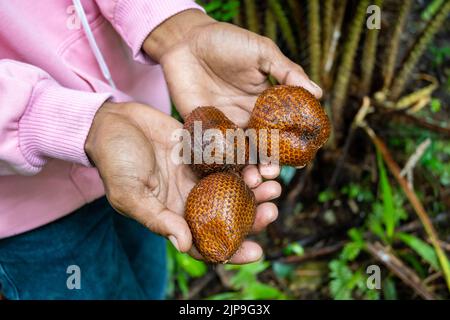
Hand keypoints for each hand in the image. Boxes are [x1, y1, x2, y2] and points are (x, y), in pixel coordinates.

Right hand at [85, 101, 280, 262]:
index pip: (206, 241)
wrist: (113, 122)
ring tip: (273, 183)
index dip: (232, 250)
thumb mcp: (129, 193)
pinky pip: (230, 157)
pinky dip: (246, 160)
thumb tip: (185, 245)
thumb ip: (156, 219)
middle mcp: (190, 196)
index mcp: (173, 214)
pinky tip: (261, 159)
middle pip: (228, 214)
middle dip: (253, 217)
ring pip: (234, 186)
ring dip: (255, 188)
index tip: (256, 251)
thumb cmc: (114, 160)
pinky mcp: (204, 150)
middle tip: (271, 210)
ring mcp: (199, 173)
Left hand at [143, 9, 321, 175]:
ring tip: (253, 179)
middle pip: (262, 148)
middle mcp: (247, 118)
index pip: (282, 129)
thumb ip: (287, 72)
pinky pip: (214, 150)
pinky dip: (222, 162)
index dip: (292, 146)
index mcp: (265, 103)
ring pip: (240, 154)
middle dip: (268, 164)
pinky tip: (228, 171)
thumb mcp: (262, 52)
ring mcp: (225, 125)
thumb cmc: (226, 41)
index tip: (300, 160)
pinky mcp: (203, 129)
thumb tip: (318, 93)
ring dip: (247, 168)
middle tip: (271, 174)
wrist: (186, 41)